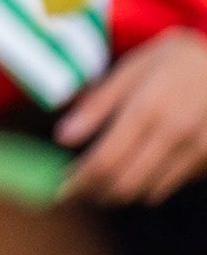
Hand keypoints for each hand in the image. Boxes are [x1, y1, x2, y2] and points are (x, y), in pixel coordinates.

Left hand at [57, 26, 206, 203]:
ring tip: (103, 177)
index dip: (79, 181)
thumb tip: (63, 137)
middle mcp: (174, 135)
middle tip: (77, 188)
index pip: (105, 162)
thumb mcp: (130, 69)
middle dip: (96, 192)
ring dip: (121, 192)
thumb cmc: (173, 61)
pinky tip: (138, 166)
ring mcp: (197, 151)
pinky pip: (172, 185)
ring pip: (149, 192)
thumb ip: (97, 104)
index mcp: (147, 109)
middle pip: (126, 185)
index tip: (62, 187)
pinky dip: (148, 184)